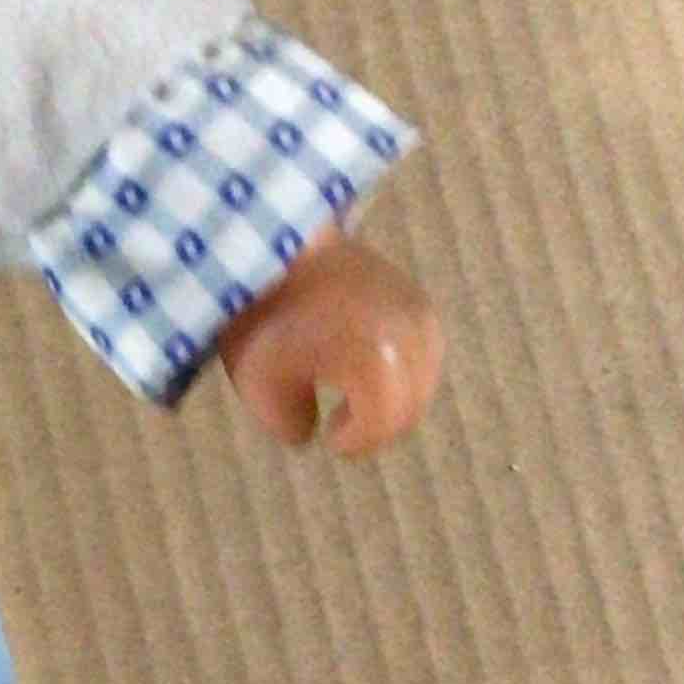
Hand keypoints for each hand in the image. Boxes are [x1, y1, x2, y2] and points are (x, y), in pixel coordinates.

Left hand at [216, 230, 442, 456]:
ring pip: (421, 383)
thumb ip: (290, 426)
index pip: (381, 425)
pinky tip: (367, 370)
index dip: (355, 442)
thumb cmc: (262, 312)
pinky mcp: (420, 299)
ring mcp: (420, 315)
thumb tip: (310, 433)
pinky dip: (402, 371)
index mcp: (376, 362)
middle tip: (341, 428)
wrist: (278, 241)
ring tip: (352, 401)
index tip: (328, 439)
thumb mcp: (260, 384)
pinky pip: (423, 354)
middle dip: (375, 427)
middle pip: (408, 409)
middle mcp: (410, 339)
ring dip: (392, 401)